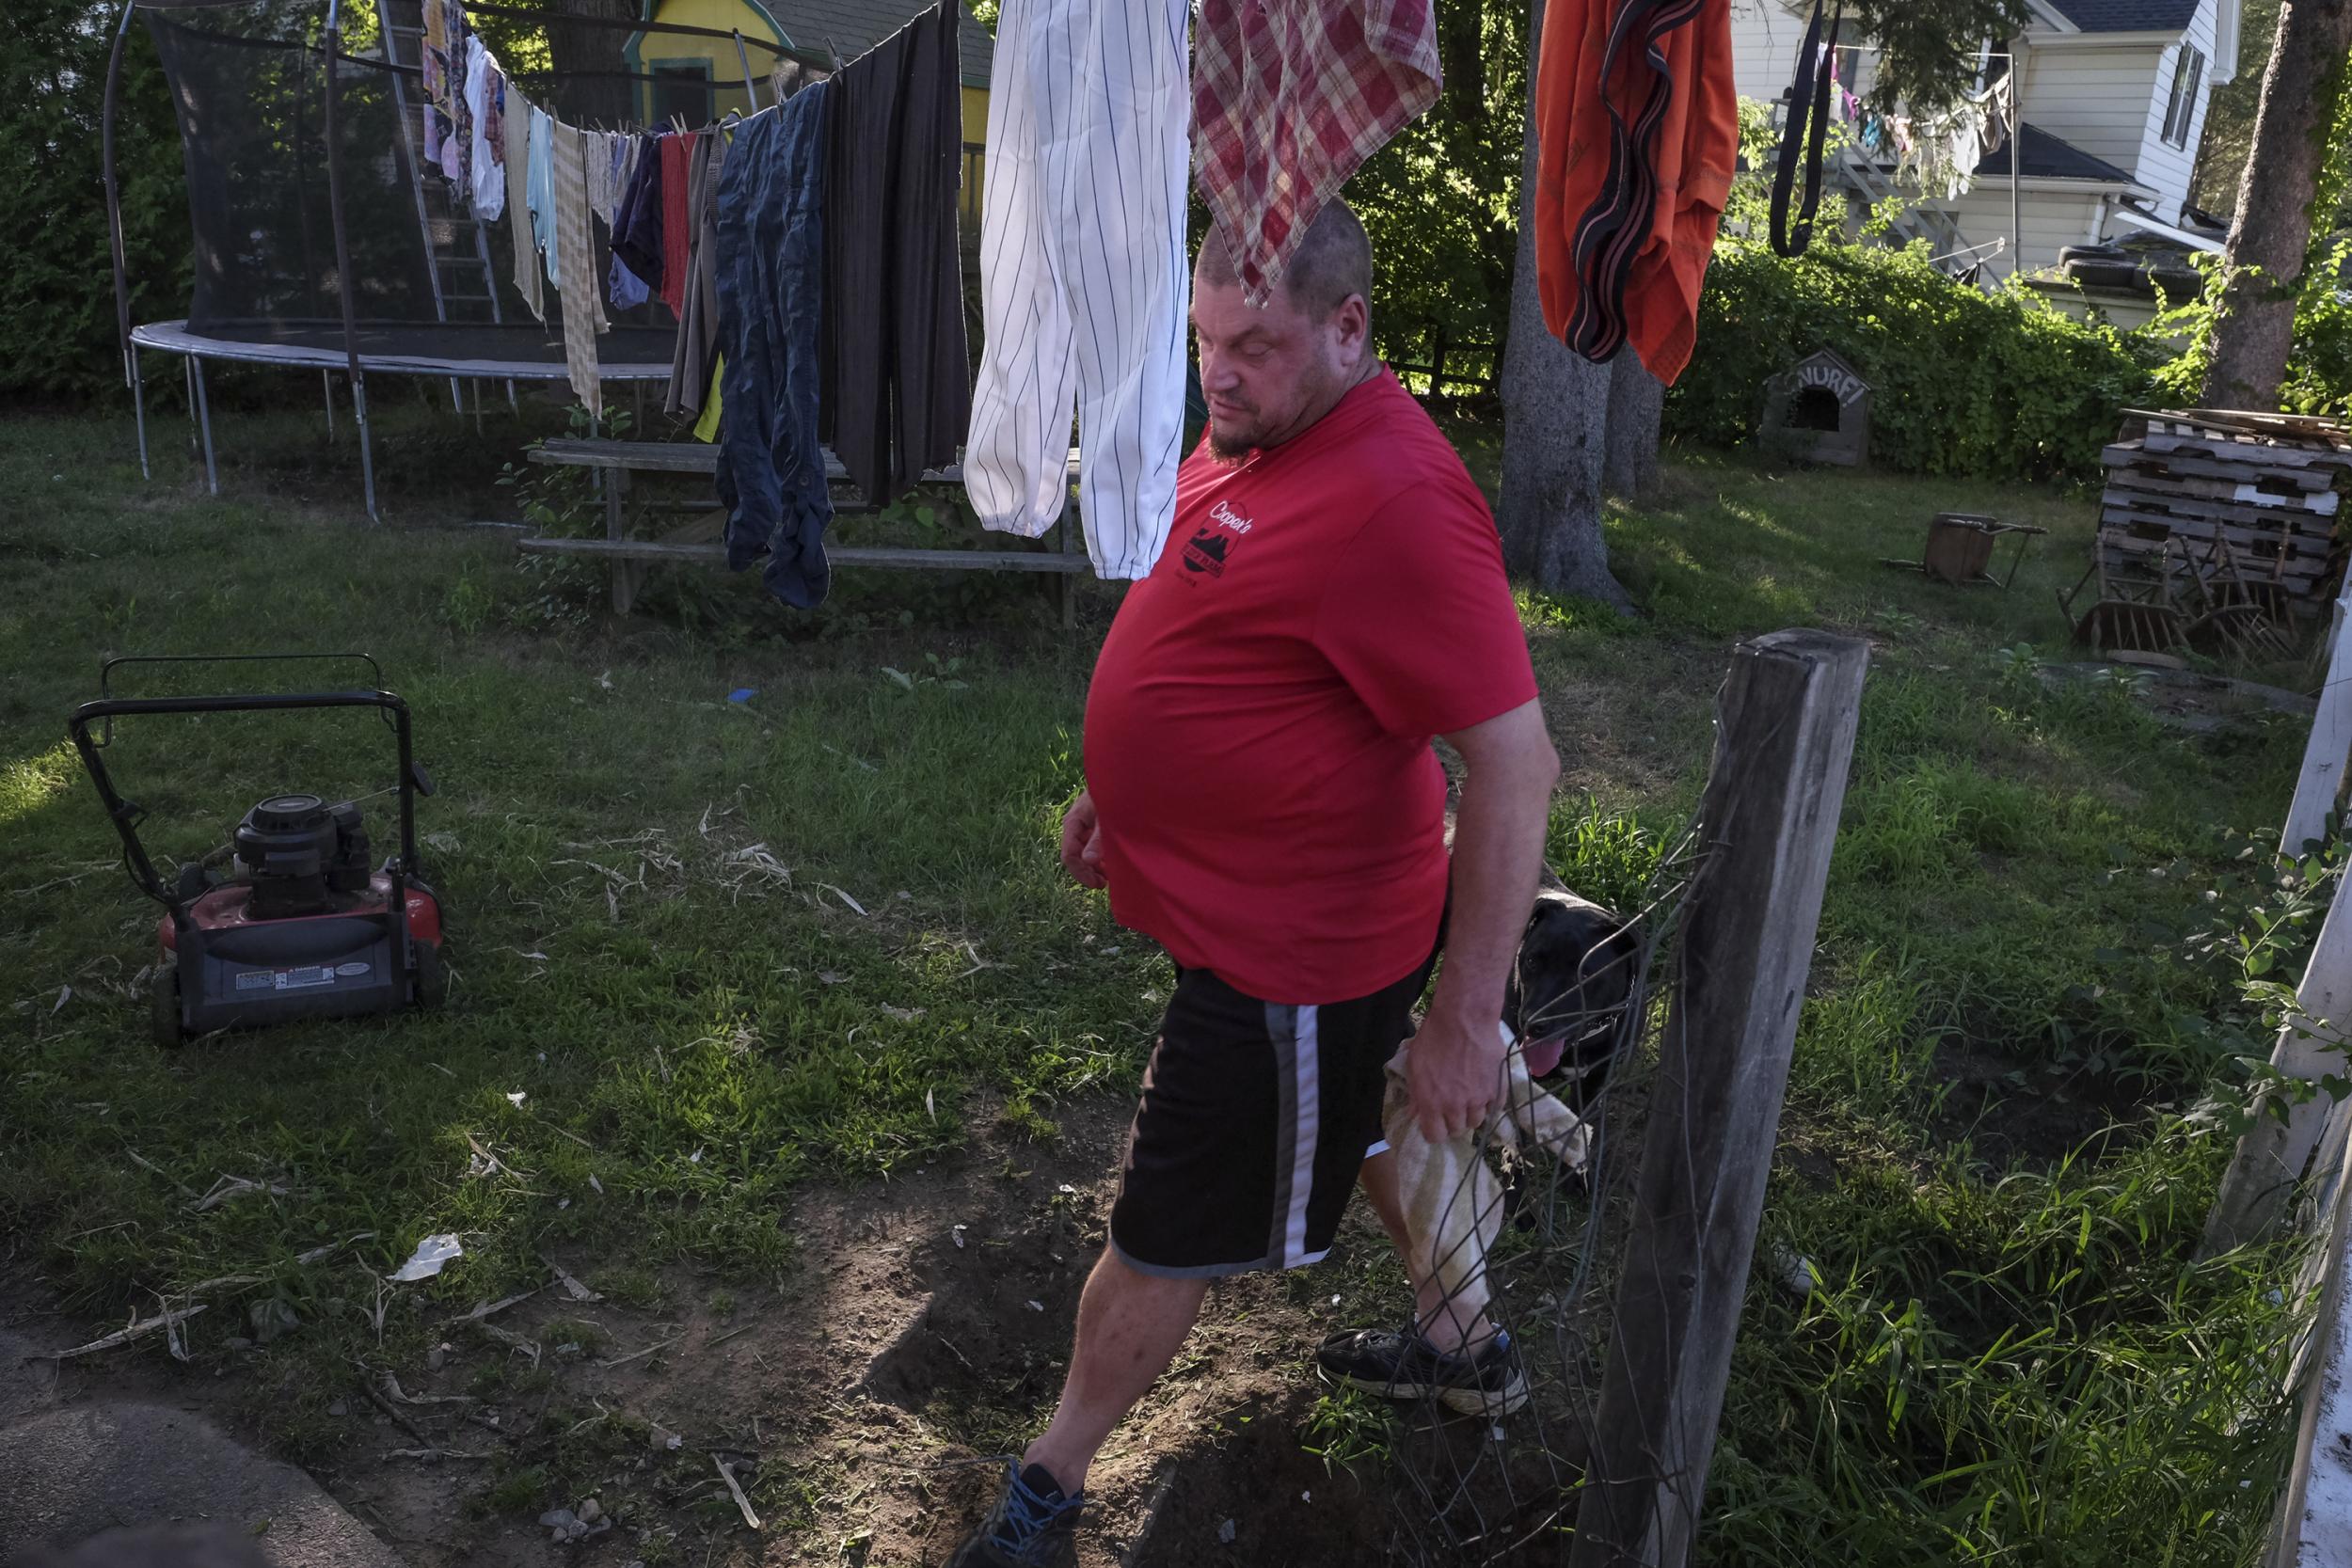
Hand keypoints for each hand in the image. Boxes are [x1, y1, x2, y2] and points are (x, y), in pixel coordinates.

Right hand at [1060, 790, 1106, 888]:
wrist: (1121, 776)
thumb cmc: (1114, 794)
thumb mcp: (1107, 818)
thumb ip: (1098, 839)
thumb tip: (1088, 860)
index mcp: (1073, 822)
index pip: (1069, 854)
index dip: (1081, 873)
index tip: (1097, 884)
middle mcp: (1074, 825)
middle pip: (1075, 856)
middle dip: (1088, 872)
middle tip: (1104, 884)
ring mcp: (1082, 826)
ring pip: (1082, 853)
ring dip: (1094, 867)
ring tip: (1109, 877)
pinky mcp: (1092, 826)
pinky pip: (1090, 846)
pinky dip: (1099, 857)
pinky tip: (1111, 864)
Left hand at [1405, 1005, 1506, 1143]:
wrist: (1464, 1019)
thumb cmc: (1434, 1038)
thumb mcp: (1415, 1064)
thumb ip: (1416, 1093)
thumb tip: (1415, 1113)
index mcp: (1432, 1103)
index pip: (1435, 1137)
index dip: (1435, 1132)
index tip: (1436, 1124)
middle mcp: (1456, 1106)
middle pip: (1457, 1130)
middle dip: (1453, 1121)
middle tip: (1452, 1107)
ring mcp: (1479, 1099)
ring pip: (1477, 1122)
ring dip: (1471, 1112)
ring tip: (1469, 1097)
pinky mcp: (1498, 1089)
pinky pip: (1494, 1107)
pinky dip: (1489, 1102)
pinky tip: (1484, 1089)